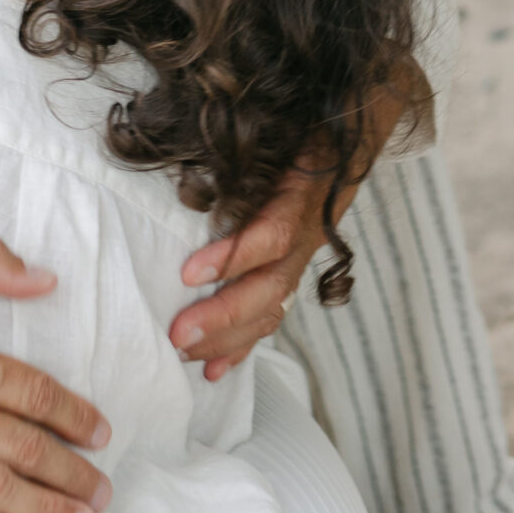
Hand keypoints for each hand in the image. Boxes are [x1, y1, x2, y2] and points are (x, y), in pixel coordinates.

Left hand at [171, 166, 332, 381]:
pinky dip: (240, 348)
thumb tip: (194, 148)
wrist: (334, 157)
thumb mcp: (272, 142)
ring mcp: (297, 266)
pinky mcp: (287, 282)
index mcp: (297, 201)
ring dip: (226, 338)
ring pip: (269, 311)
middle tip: (179, 334)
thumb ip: (241, 155)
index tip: (188, 273)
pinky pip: (268, 321)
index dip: (233, 257)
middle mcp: (303, 241)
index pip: (271, 235)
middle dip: (223, 316)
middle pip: (270, 288)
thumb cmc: (291, 145)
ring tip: (185, 353)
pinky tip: (214, 370)